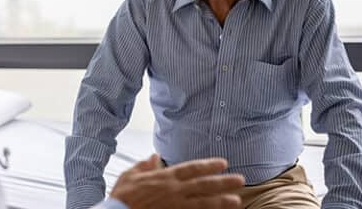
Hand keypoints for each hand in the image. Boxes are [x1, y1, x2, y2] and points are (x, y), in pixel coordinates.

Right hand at [109, 154, 243, 208]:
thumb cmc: (121, 196)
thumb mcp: (130, 175)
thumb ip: (144, 166)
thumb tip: (154, 157)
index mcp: (164, 177)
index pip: (191, 169)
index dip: (208, 165)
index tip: (223, 163)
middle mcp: (173, 190)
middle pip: (203, 185)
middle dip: (223, 182)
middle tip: (240, 180)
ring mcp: (175, 206)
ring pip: (203, 202)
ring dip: (221, 201)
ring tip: (237, 201)